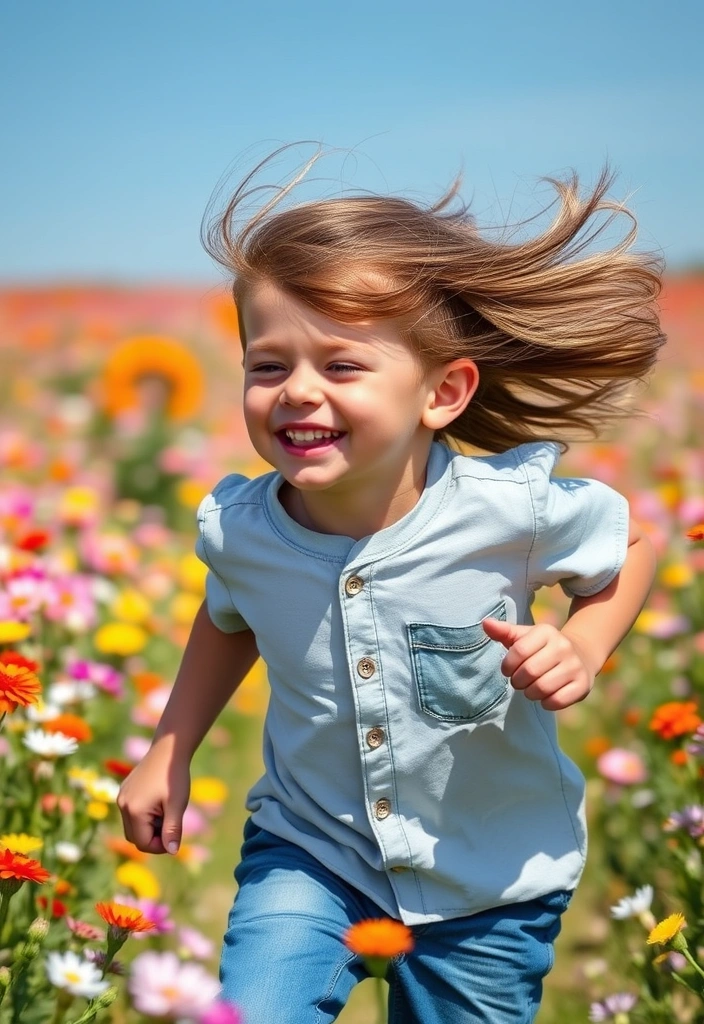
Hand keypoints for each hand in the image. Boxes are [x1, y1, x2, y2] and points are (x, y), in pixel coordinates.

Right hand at [117, 739, 189, 854]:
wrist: (168, 749)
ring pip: (132, 826)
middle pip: (135, 838)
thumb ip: (172, 830)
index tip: (175, 836)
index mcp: (134, 811)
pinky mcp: (124, 791)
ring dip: (148, 827)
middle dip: (153, 838)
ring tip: (166, 812)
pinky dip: (144, 816)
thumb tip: (173, 852)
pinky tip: (159, 803)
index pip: (143, 843)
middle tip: (171, 824)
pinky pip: (131, 813)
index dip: (160, 846)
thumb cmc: (175, 777)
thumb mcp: (177, 805)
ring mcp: (121, 797)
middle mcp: (122, 805)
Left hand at [482, 617, 595, 710]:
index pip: (518, 651)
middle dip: (518, 681)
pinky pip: (557, 701)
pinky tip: (546, 696)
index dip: (508, 665)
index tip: (508, 669)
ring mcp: (575, 666)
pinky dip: (546, 703)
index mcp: (546, 632)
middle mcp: (563, 646)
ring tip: (531, 688)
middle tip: (519, 681)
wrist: (580, 655)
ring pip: (542, 688)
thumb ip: (504, 632)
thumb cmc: (542, 648)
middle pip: (529, 672)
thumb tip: (485, 623)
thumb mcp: (524, 637)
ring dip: (530, 693)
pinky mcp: (583, 684)